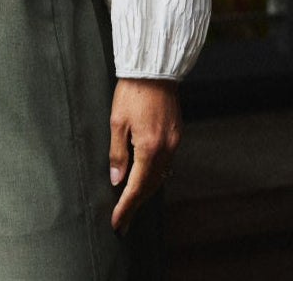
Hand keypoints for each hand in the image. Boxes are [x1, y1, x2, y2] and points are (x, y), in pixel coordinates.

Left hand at [109, 77, 181, 232]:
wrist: (154, 68)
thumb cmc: (132, 91)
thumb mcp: (117, 121)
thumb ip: (117, 153)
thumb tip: (116, 179)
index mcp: (149, 147)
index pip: (136, 187)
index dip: (126, 207)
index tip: (117, 222)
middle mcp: (165, 148)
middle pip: (151, 186)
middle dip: (136, 205)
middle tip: (123, 221)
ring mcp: (174, 141)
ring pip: (161, 176)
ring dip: (146, 191)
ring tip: (131, 204)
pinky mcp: (177, 133)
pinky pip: (167, 162)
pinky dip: (155, 175)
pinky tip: (145, 177)